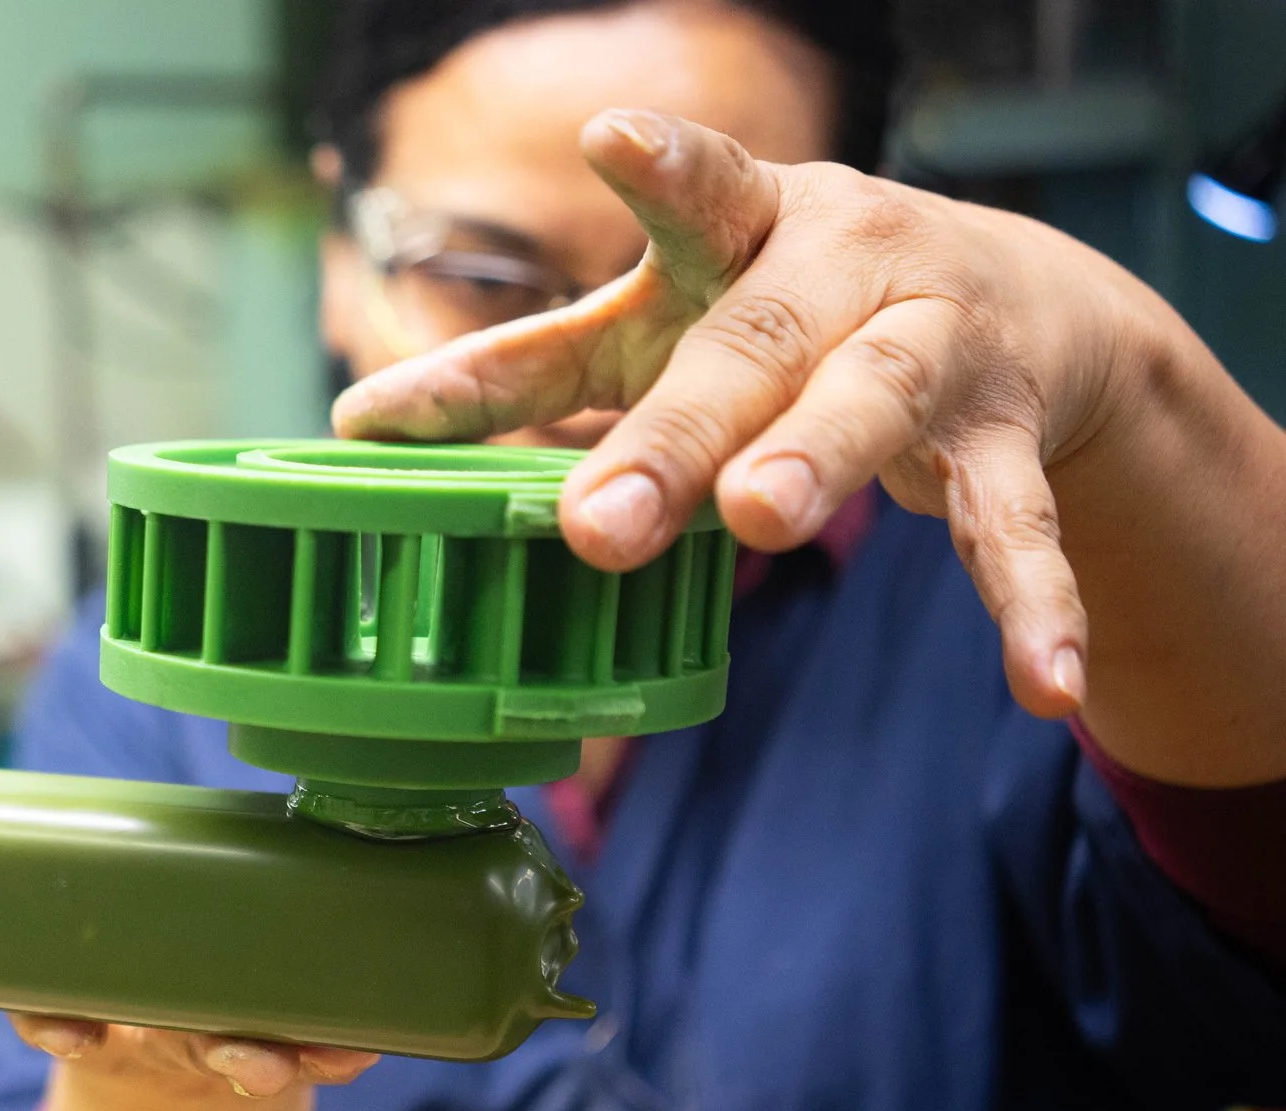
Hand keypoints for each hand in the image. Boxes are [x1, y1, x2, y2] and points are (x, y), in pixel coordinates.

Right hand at [0, 715, 377, 1110]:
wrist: (171, 1094)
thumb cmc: (95, 964)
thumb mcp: (28, 898)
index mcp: (81, 1004)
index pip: (56, 1016)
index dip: (59, 1024)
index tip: (67, 1028)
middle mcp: (149, 1032)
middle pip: (157, 1040)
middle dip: (173, 1041)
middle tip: (187, 1042)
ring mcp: (218, 1041)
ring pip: (238, 1054)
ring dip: (256, 1058)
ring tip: (267, 1057)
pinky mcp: (287, 1041)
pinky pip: (318, 1048)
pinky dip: (342, 1047)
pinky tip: (367, 1043)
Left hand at [333, 110, 1285, 785]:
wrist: (1012, 303)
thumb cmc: (779, 310)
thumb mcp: (656, 320)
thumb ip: (521, 368)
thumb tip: (357, 423)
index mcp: (749, 224)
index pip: (698, 188)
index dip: (661, 164)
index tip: (611, 137)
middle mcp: (849, 265)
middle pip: (756, 344)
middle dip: (679, 430)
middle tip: (602, 518)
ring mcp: (936, 343)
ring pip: (877, 403)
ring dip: (815, 460)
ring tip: (760, 521)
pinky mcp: (1007, 433)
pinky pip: (1012, 524)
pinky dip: (1030, 601)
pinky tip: (1041, 685)